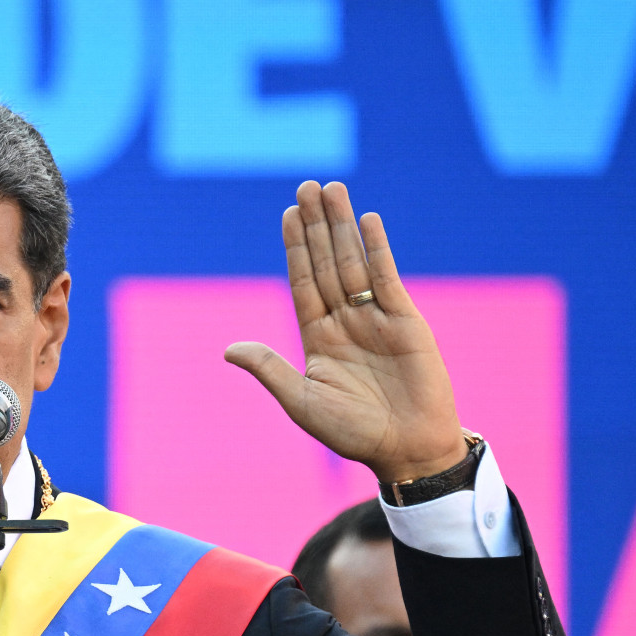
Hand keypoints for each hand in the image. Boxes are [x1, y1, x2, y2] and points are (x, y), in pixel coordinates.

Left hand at [224, 181, 467, 483]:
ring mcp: (376, 318)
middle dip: (317, 225)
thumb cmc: (353, 434)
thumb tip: (228, 349)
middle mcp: (345, 321)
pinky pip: (387, 277)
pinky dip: (377, 249)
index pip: (303, 282)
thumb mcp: (302, 402)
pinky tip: (367, 221)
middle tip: (308, 186)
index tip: (288, 214)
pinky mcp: (406, 320)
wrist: (406, 449)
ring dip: (343, 226)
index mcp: (318, 338)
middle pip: (328, 262)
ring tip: (333, 190)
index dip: (295, 248)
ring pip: (355, 262)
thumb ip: (270, 369)